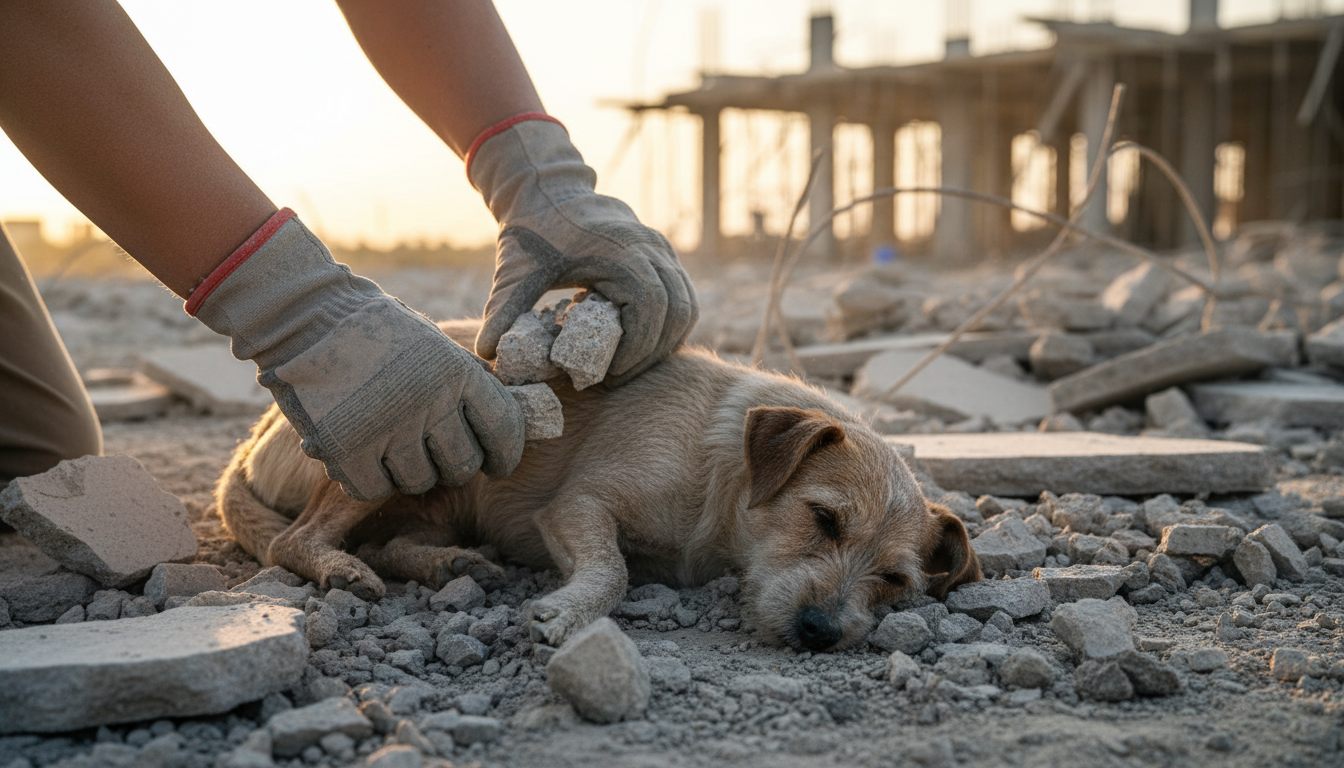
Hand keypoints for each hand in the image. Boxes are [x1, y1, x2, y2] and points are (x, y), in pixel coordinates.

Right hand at [189, 209, 524, 500]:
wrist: (305, 315)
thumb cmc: (377, 332)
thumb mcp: (436, 346)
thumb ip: (468, 386)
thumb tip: (501, 432)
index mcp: (457, 371)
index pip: (502, 429)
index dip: (505, 454)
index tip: (496, 465)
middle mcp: (428, 401)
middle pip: (461, 466)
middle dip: (452, 466)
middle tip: (434, 454)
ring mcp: (386, 427)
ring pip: (418, 482)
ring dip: (408, 472)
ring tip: (391, 445)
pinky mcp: (344, 448)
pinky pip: (372, 490)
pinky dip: (369, 480)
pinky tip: (362, 456)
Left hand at [468, 116, 697, 383]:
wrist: (549, 192)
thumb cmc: (533, 233)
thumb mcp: (515, 273)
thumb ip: (502, 311)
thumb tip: (486, 354)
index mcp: (620, 250)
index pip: (651, 306)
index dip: (637, 347)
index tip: (609, 373)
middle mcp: (650, 248)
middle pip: (677, 311)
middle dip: (651, 353)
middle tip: (616, 378)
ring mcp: (662, 250)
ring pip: (687, 306)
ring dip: (665, 342)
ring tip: (628, 366)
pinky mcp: (663, 256)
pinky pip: (683, 298)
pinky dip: (669, 327)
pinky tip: (639, 345)